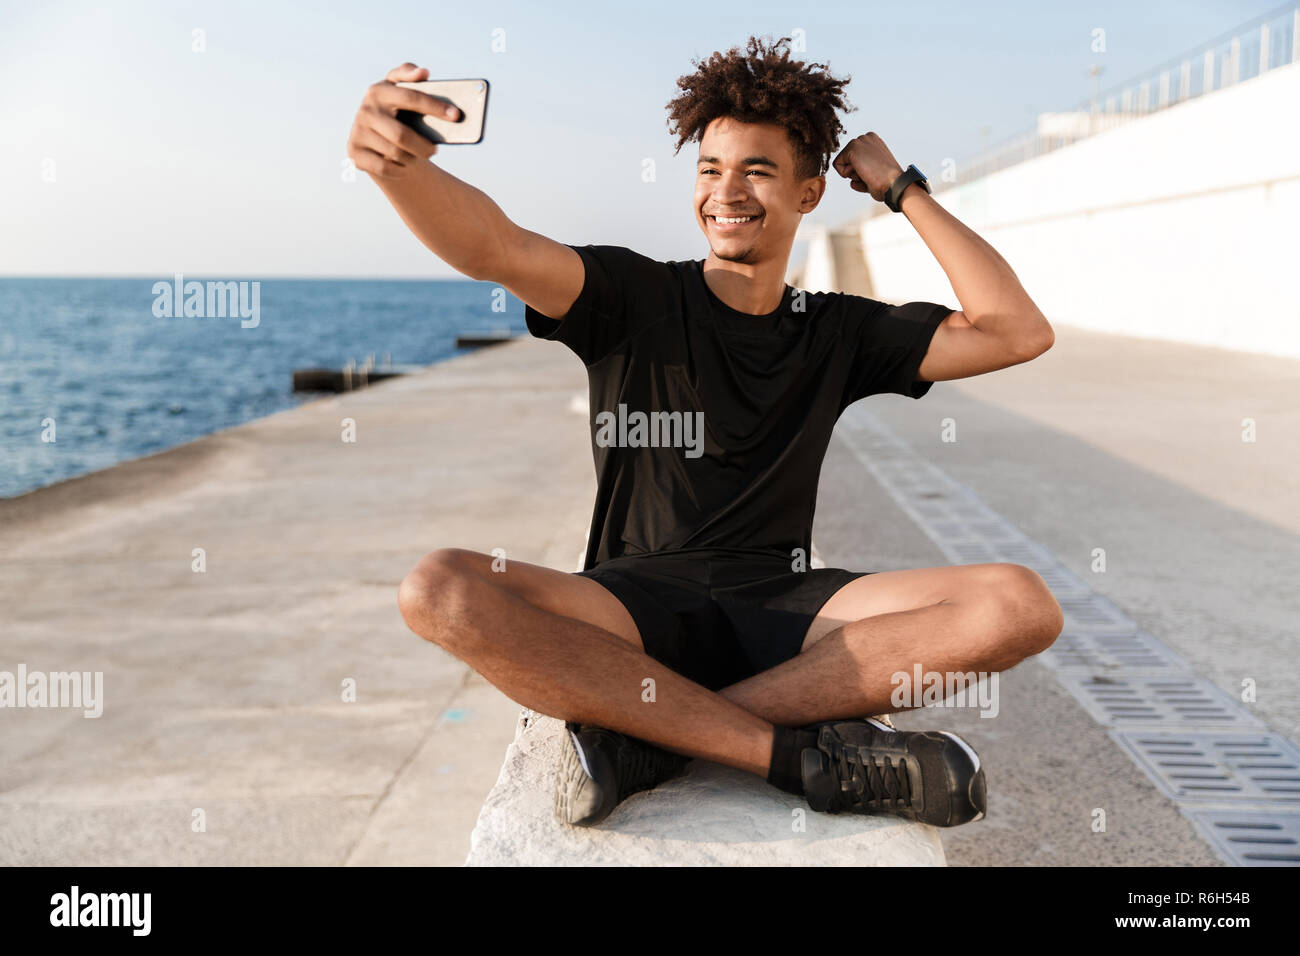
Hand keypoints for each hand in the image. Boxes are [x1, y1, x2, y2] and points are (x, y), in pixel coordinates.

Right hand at [347, 63, 459, 179]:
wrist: (372, 136)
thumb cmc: (395, 112)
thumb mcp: (399, 91)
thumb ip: (409, 76)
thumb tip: (423, 72)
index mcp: (379, 91)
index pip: (410, 97)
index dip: (434, 106)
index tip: (456, 115)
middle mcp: (365, 110)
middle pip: (402, 135)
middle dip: (423, 146)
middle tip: (435, 150)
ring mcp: (358, 132)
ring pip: (395, 153)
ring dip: (413, 158)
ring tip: (421, 155)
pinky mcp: (355, 152)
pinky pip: (385, 168)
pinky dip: (400, 170)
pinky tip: (406, 166)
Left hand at [831, 132, 904, 201]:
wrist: (893, 183)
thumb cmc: (887, 183)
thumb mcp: (876, 174)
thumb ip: (864, 173)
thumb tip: (852, 182)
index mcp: (873, 142)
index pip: (854, 160)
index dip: (860, 172)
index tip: (874, 173)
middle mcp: (866, 137)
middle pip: (847, 161)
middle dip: (855, 173)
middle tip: (871, 174)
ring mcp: (859, 141)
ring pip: (842, 163)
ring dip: (852, 174)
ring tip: (868, 173)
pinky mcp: (852, 147)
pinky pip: (837, 165)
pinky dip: (846, 174)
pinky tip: (862, 172)